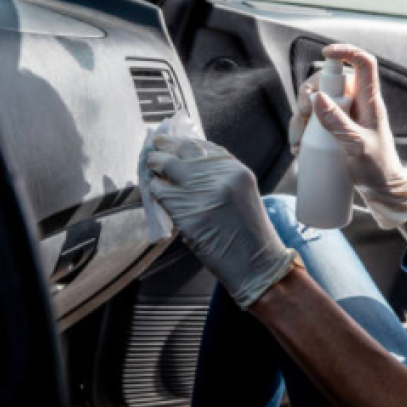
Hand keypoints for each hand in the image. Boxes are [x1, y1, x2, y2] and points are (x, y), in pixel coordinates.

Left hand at [147, 135, 296, 307]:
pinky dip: (154, 192)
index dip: (182, 141)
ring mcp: (202, 193)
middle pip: (182, 150)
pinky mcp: (187, 213)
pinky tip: (155, 194)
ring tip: (150, 171)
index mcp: (236, 169)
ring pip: (166, 169)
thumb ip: (218, 176)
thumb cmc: (249, 234)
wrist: (256, 265)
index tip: (168, 141)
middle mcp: (220, 175)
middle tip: (153, 149)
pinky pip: (161, 193)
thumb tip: (185, 164)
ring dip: (155, 171)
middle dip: (164, 148)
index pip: (202, 145)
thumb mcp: (241, 194)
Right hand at [288, 44, 406, 228]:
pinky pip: (314, 121)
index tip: (325, 54)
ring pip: (316, 103)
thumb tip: (317, 97)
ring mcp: (345, 117)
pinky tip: (298, 147)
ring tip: (298, 143)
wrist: (382, 192)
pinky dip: (302, 131)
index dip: (346, 51)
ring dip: (300, 119)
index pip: (363, 63)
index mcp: (369, 102)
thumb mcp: (356, 146)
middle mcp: (357, 105)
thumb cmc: (378, 170)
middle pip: (328, 83)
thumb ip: (337, 122)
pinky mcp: (336, 131)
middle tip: (302, 119)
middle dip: (308, 97)